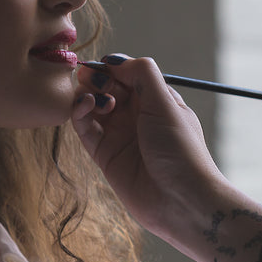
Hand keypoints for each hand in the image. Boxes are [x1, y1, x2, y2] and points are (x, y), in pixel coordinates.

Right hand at [71, 54, 226, 240]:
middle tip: (94, 79)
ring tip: (94, 97)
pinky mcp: (104, 154)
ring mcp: (119, 134)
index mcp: (155, 100)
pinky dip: (79, 112)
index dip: (113, 67)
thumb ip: (142, 74)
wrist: (181, 201)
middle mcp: (136, 115)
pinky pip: (84, 128)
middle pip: (107, 87)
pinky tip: (86, 105)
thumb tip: (114, 59)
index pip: (127, 74)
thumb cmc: (181, 150)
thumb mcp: (166, 103)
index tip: (103, 64)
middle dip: (97, 78)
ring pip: (92, 105)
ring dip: (87, 94)